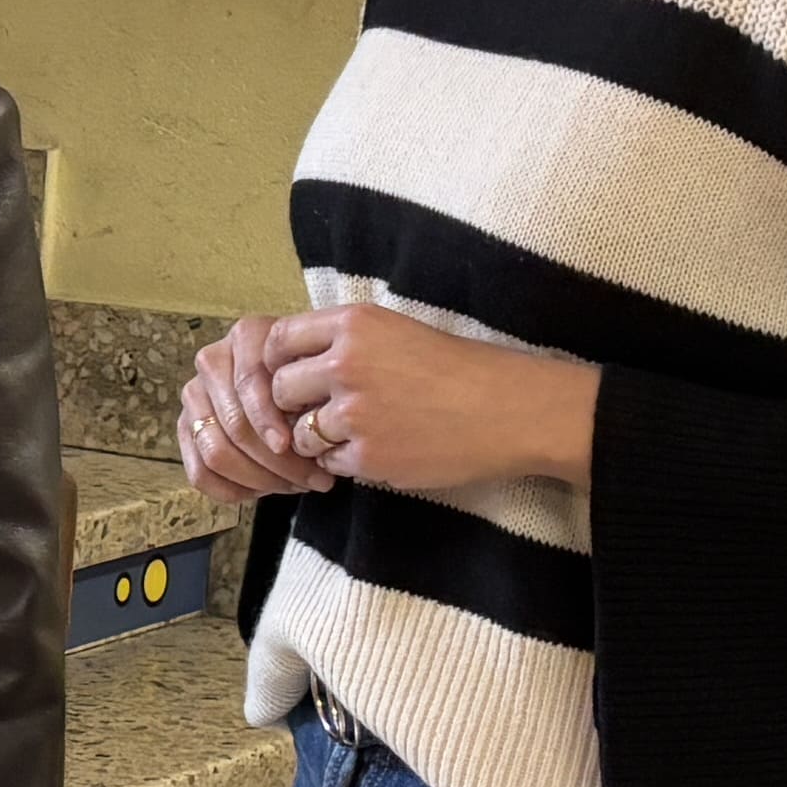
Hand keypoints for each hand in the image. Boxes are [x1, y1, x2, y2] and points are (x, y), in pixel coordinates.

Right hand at [177, 314, 332, 499]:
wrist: (298, 378)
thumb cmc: (314, 379)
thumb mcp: (321, 374)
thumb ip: (312, 395)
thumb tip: (308, 441)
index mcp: (247, 336)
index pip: (250, 383)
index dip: (272, 420)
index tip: (301, 447)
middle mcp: (212, 360)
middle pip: (235, 424)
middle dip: (277, 461)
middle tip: (313, 479)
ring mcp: (194, 394)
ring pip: (215, 451)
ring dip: (258, 479)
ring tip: (295, 486)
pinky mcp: (185, 427)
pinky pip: (199, 473)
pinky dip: (233, 490)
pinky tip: (263, 491)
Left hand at [266, 303, 598, 496]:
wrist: (508, 409)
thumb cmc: (457, 369)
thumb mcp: (395, 332)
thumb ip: (342, 341)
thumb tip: (289, 362)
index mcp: (353, 324)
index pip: (278, 341)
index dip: (277, 364)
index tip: (291, 378)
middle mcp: (346, 364)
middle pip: (279, 390)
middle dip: (293, 406)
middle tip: (322, 412)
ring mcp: (354, 412)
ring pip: (300, 433)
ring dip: (317, 439)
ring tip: (355, 433)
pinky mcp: (368, 455)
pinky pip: (329, 462)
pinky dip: (344, 462)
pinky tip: (377, 450)